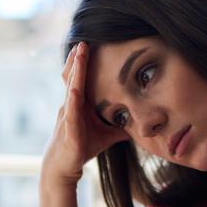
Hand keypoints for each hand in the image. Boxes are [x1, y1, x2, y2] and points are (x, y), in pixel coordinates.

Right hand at [41, 42, 127, 188]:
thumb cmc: (82, 147)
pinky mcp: (69, 131)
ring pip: (71, 88)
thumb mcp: (107, 133)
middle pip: (73, 76)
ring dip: (76, 70)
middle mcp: (71, 105)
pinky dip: (73, 100)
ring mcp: (68, 116)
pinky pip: (70, 113)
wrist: (64, 167)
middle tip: (84, 39)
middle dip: (78, 58)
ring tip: (79, 52)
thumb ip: (122, 125)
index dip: (84, 61)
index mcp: (79, 103)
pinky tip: (76, 90)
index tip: (90, 44)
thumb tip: (142, 121)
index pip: (81, 78)